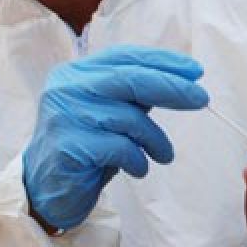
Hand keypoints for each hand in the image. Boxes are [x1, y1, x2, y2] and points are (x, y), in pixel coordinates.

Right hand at [24, 46, 208, 230]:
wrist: (45, 190)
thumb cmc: (86, 149)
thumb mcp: (110, 114)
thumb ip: (134, 95)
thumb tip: (183, 81)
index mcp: (77, 72)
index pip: (125, 57)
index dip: (162, 62)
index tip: (195, 71)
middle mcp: (67, 87)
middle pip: (129, 79)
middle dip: (172, 87)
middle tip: (201, 99)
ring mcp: (64, 115)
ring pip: (128, 117)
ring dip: (155, 139)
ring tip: (163, 154)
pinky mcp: (68, 145)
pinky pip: (119, 147)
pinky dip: (138, 159)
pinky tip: (138, 169)